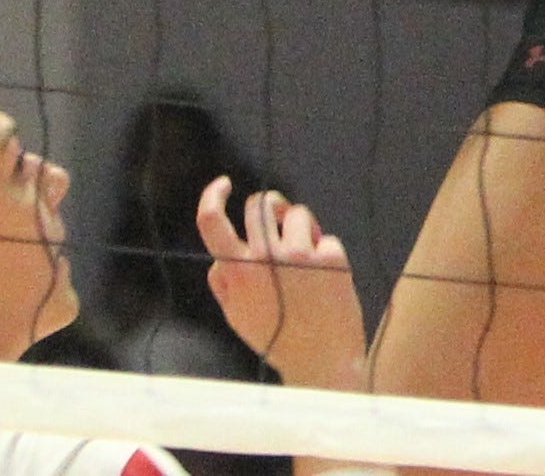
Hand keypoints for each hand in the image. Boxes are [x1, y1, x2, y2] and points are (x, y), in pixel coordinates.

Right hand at [197, 176, 366, 388]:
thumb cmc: (277, 339)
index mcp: (238, 272)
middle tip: (276, 217)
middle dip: (267, 205)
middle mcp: (268, 257)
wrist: (322, 361)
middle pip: (260, 204)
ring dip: (299, 227)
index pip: (211, 221)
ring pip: (297, 214)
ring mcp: (301, 255)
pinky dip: (324, 253)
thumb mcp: (236, 316)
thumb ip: (224, 283)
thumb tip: (220, 257)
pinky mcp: (332, 257)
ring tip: (304, 258)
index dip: (212, 195)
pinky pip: (324, 238)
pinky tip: (325, 280)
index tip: (223, 183)